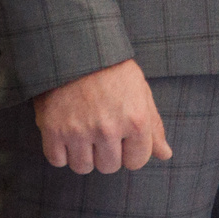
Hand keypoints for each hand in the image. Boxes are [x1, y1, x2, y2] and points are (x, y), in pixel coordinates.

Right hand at [33, 59, 171, 174]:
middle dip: (107, 153)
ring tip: (84, 131)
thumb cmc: (113, 70)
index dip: (131, 151)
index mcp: (135, 120)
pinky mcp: (53, 131)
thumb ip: (154, 126)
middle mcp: (108, 129)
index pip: (137, 161)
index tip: (124, 138)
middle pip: (109, 167)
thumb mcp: (140, 91)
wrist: (76, 50)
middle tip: (102, 130)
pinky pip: (58, 161)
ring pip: (83, 167)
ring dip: (84, 154)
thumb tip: (165, 154)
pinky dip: (61, 151)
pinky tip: (66, 132)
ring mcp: (79, 131)